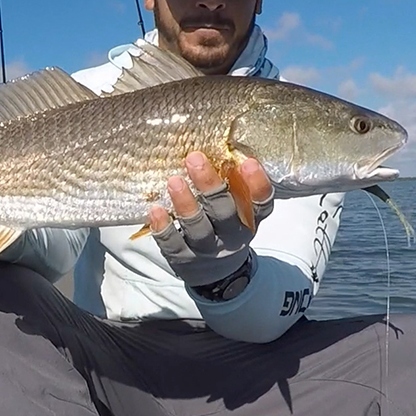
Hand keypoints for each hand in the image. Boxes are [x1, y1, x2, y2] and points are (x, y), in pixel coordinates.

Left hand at [148, 151, 274, 288]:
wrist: (217, 274)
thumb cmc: (224, 227)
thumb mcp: (237, 210)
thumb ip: (232, 184)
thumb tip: (216, 141)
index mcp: (249, 220)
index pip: (261, 204)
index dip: (257, 185)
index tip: (248, 163)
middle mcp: (231, 236)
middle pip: (224, 212)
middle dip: (210, 186)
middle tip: (195, 159)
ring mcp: (207, 250)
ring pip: (198, 229)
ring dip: (186, 204)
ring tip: (173, 181)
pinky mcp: (184, 259)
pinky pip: (173, 244)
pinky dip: (163, 227)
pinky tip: (155, 210)